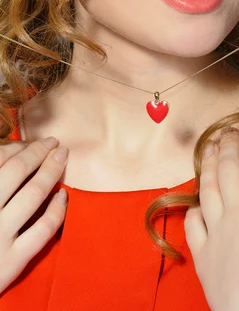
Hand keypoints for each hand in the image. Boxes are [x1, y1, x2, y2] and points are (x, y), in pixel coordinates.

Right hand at [0, 137, 67, 293]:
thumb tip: (9, 152)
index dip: (19, 147)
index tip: (31, 142)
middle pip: (18, 170)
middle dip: (39, 151)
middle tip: (53, 142)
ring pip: (33, 193)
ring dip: (51, 170)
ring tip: (62, 157)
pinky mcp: (12, 260)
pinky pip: (43, 229)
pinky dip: (58, 209)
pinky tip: (64, 195)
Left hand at [185, 126, 238, 310]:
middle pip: (230, 168)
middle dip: (228, 145)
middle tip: (228, 131)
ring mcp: (217, 230)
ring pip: (208, 187)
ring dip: (207, 164)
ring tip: (207, 147)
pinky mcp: (202, 250)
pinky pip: (193, 222)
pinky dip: (193, 208)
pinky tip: (196, 200)